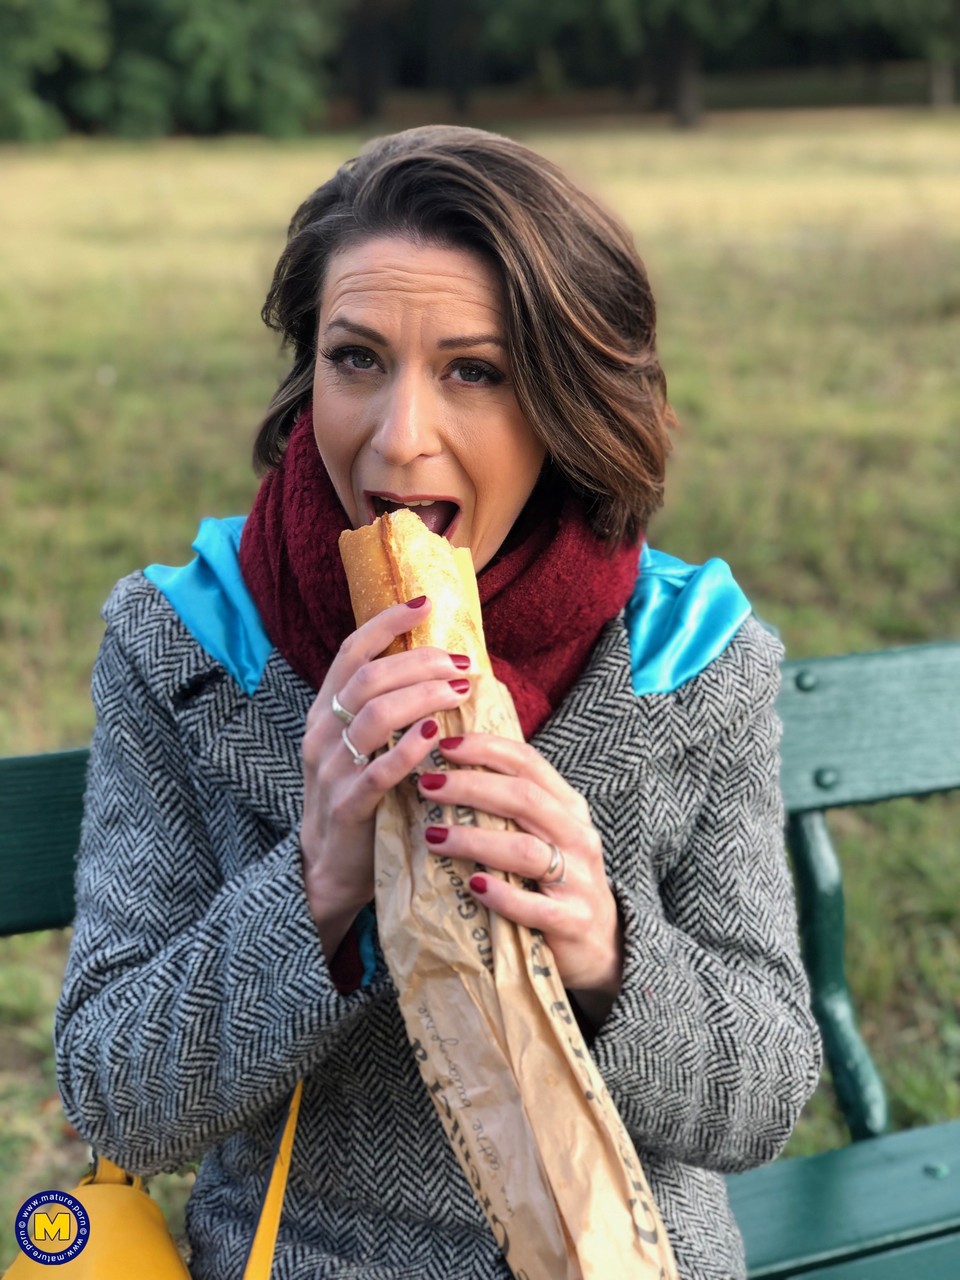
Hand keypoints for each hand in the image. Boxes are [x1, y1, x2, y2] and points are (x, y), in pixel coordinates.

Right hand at [300, 596, 472, 958]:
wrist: (331, 870)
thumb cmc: (362, 798)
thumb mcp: (366, 747)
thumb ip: (391, 709)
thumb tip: (444, 666)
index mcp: (326, 711)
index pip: (352, 651)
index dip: (387, 623)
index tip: (425, 603)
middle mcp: (321, 733)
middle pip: (369, 677)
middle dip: (420, 662)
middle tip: (461, 663)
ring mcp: (330, 770)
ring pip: (373, 715)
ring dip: (422, 696)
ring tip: (459, 691)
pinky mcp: (347, 807)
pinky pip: (376, 772)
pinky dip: (407, 750)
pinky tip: (435, 735)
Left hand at [419, 735, 622, 1024]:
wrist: (601, 944)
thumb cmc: (557, 881)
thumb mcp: (544, 835)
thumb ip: (510, 806)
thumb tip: (449, 768)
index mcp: (569, 807)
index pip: (530, 763)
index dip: (487, 749)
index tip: (444, 746)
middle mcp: (578, 836)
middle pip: (524, 799)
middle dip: (470, 787)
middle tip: (427, 785)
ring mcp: (579, 879)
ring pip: (524, 850)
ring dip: (474, 840)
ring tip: (433, 836)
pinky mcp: (572, 921)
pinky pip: (533, 906)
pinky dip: (501, 895)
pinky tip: (472, 886)